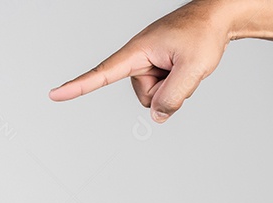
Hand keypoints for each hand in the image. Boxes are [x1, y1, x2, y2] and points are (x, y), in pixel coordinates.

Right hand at [49, 0, 231, 122]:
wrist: (218, 16)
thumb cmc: (204, 34)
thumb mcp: (194, 68)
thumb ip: (174, 97)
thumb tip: (158, 116)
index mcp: (137, 51)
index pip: (101, 73)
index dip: (77, 86)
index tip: (54, 94)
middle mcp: (138, 59)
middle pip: (145, 97)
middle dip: (167, 91)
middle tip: (185, 65)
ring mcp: (147, 65)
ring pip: (155, 97)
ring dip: (174, 86)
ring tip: (186, 62)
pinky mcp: (156, 69)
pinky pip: (162, 91)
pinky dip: (177, 84)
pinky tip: (185, 64)